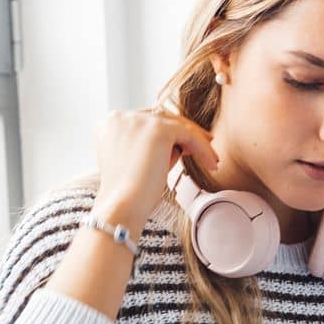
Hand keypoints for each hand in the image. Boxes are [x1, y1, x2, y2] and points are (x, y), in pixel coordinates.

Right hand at [93, 104, 220, 230]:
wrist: (121, 206)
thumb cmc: (127, 195)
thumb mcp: (135, 164)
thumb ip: (150, 148)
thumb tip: (179, 145)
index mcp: (111, 123)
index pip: (146, 121)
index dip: (167, 132)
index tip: (184, 146)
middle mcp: (122, 116)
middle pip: (162, 118)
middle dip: (185, 132)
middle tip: (205, 144)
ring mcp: (139, 120)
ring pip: (177, 125)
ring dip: (197, 141)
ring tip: (211, 160)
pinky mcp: (158, 129)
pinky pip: (189, 134)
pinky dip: (203, 149)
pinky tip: (212, 164)